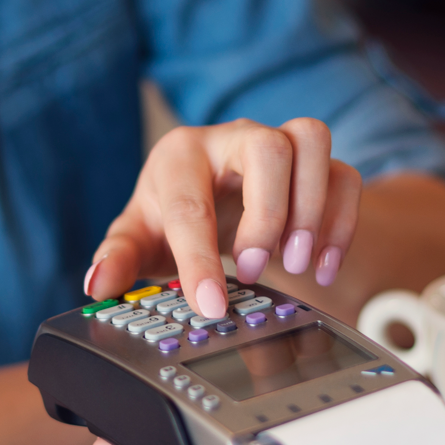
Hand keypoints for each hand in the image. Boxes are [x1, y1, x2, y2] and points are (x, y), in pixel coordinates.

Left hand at [84, 118, 361, 318]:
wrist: (208, 199)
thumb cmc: (171, 215)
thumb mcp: (138, 238)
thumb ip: (117, 260)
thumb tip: (99, 284)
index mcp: (182, 154)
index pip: (191, 202)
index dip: (199, 259)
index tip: (209, 305)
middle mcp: (234, 138)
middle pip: (268, 147)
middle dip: (267, 215)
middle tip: (253, 269)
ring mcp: (280, 145)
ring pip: (313, 142)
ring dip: (312, 209)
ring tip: (294, 264)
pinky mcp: (315, 167)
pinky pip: (345, 177)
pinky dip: (342, 224)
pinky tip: (322, 268)